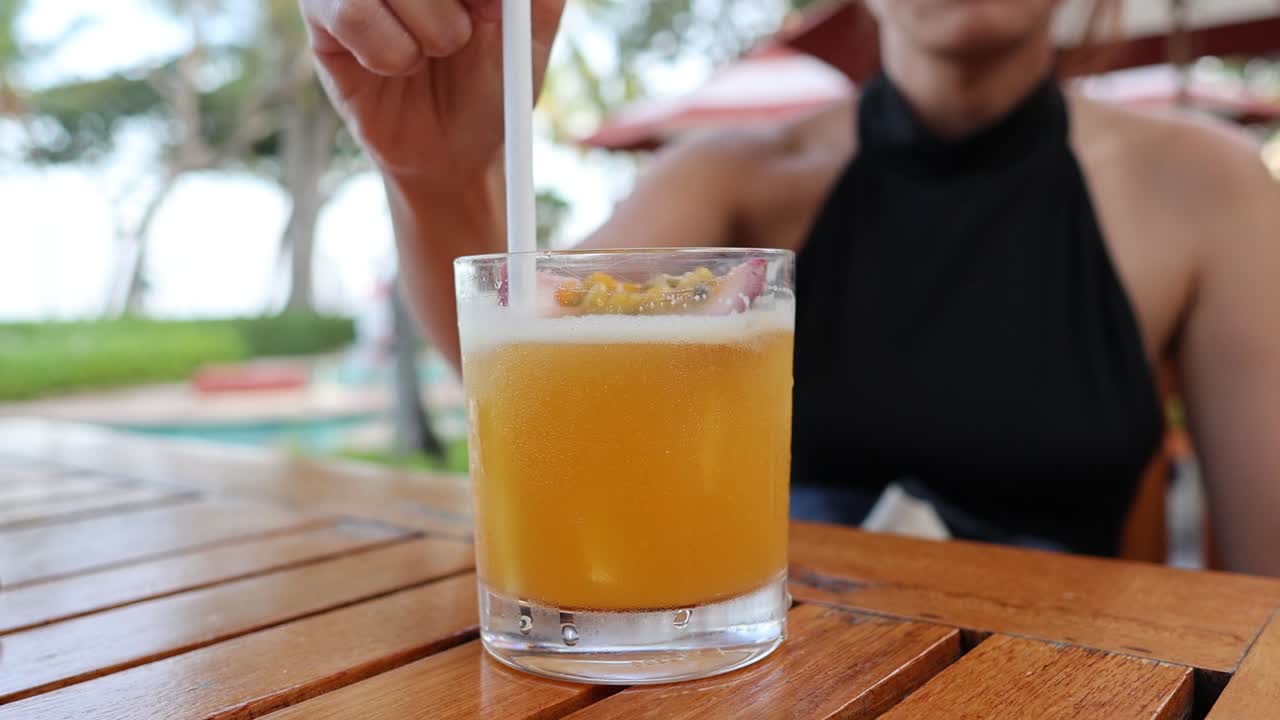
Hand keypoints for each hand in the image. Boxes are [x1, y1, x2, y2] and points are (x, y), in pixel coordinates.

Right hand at [300, 0, 564, 181]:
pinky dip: (391, 52)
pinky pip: (353, 10)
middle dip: (457, 3)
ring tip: (435, 52)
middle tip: (471, 30)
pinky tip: (397, 65)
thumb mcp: (532, 36)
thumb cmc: (494, 85)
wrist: (454, 150)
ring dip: (433, 28)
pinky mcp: (321, 8)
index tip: (492, 10)